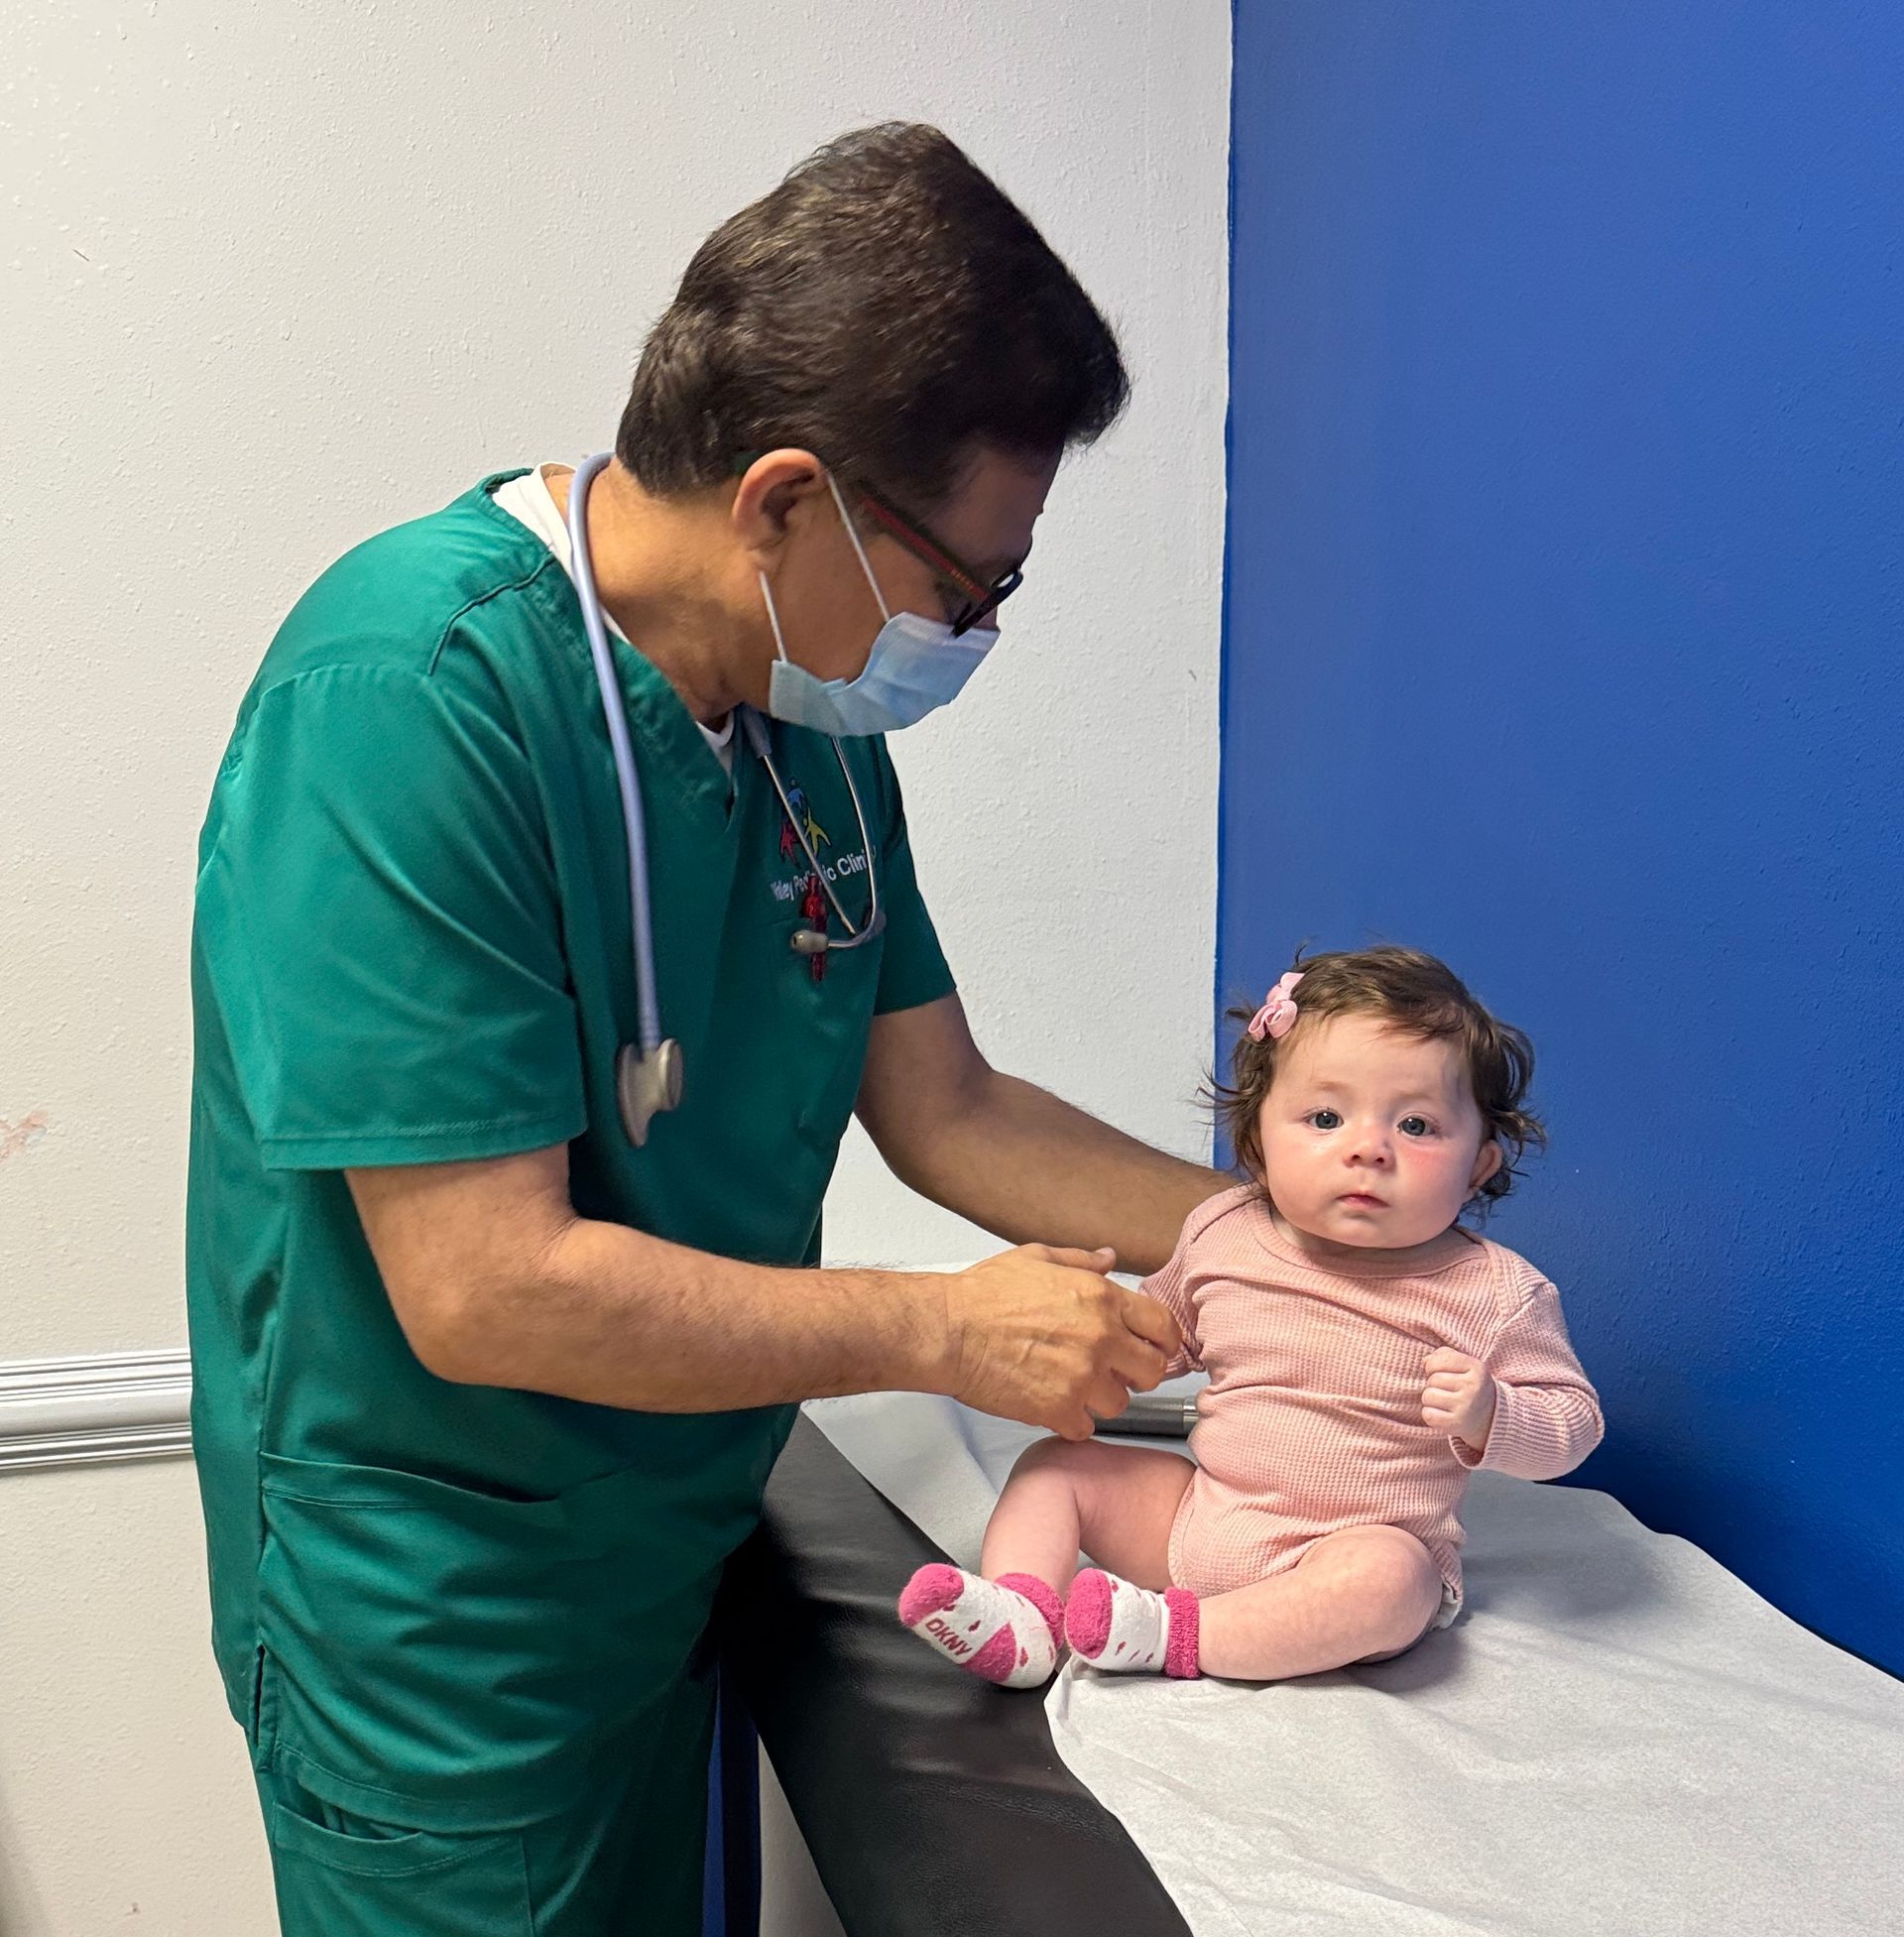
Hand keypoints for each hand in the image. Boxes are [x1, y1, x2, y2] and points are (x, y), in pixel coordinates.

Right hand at [942, 1245, 1181, 1441]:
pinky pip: (1085, 1428)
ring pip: (1119, 1403)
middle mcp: (1100, 1337)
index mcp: (1100, 1298)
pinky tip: (1051, 1403)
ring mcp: (1082, 1376)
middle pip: (1152, 1371)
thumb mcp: (1037, 1259)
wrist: (947, 1330)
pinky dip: (1071, 1421)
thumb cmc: (982, 1296)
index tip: (1156, 1348)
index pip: (1163, 1327)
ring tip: (1071, 1385)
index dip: (1164, 1341)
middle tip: (1113, 1370)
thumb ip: (1081, 1261)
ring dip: (1100, 1399)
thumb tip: (1109, 1258)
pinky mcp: (1058, 1409)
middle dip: (1135, 1372)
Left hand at [1422, 1347, 1495, 1449]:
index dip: (1432, 1365)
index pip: (1439, 1360)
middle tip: (1446, 1390)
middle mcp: (1473, 1387)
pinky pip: (1428, 1415)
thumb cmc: (1468, 1385)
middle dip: (1433, 1384)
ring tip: (1443, 1401)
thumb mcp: (1464, 1365)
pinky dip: (1430, 1414)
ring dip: (1430, 1399)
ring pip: (1428, 1396)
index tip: (1440, 1372)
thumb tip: (1426, 1361)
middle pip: (1433, 1380)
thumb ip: (1444, 1355)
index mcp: (1476, 1368)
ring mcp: (1466, 1406)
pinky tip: (1442, 1413)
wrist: (1489, 1416)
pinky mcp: (1457, 1423)